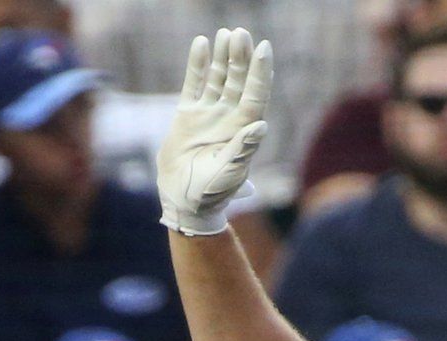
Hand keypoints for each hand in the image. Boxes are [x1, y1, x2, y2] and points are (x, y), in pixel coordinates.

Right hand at [157, 28, 272, 236]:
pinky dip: (198, 65)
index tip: (263, 49)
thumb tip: (260, 124)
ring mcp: (209, 114)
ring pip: (219, 78)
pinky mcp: (188, 114)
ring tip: (227, 34)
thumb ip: (242, 150)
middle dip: (241, 58)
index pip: (255, 94)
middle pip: (239, 81)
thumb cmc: (210, 193)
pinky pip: (194, 84)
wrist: (183, 202)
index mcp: (243, 130)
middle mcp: (229, 117)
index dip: (260, 72)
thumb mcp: (228, 174)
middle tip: (241, 34)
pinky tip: (201, 44)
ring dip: (224, 57)